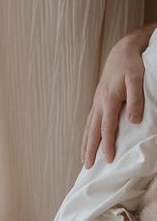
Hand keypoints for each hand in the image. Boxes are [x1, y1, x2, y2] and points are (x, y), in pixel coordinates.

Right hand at [82, 33, 145, 168]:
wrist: (121, 53)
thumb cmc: (131, 66)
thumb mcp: (136, 80)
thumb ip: (136, 100)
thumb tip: (133, 121)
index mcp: (109, 100)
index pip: (107, 128)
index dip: (107, 145)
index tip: (109, 160)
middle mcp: (99, 104)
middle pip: (92, 131)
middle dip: (90, 150)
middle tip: (88, 167)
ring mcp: (96, 103)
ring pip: (88, 128)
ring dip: (85, 144)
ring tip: (83, 160)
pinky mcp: (97, 102)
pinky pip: (89, 122)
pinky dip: (86, 135)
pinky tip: (87, 142)